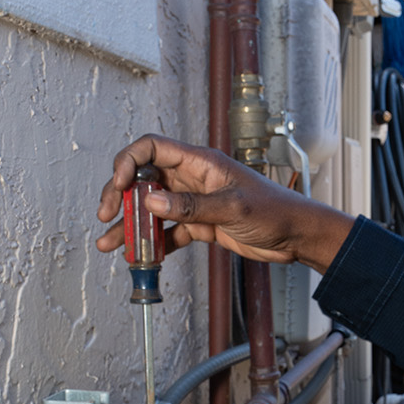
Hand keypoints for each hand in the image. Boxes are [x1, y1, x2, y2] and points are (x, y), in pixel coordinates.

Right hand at [95, 134, 353, 270]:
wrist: (296, 236)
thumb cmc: (275, 211)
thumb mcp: (233, 208)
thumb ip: (192, 206)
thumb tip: (152, 203)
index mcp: (201, 162)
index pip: (152, 148)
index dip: (129, 161)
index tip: (119, 185)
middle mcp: (193, 178)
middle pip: (144, 178)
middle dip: (121, 196)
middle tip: (107, 216)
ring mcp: (194, 202)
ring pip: (152, 209)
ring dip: (131, 224)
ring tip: (110, 243)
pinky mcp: (200, 224)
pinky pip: (168, 231)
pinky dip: (153, 243)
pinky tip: (140, 255)